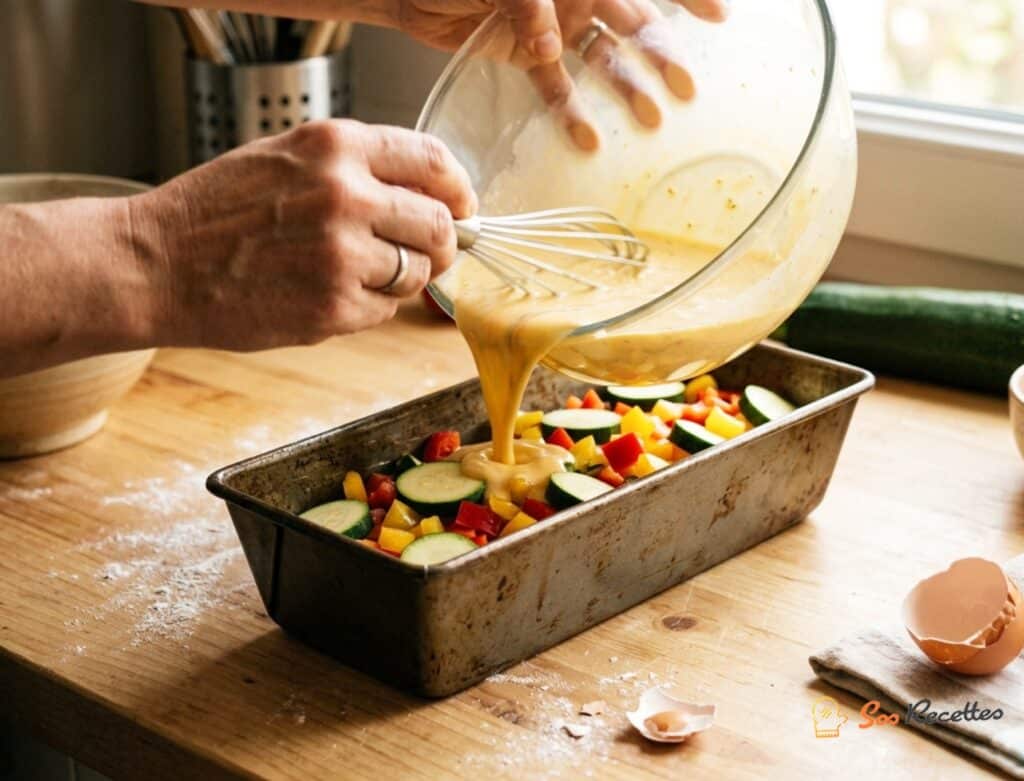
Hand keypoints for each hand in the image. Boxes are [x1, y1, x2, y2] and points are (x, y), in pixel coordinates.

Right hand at [134, 120, 475, 350]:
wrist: (157, 264)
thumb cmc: (217, 211)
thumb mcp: (287, 157)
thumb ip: (357, 168)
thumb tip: (429, 195)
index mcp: (337, 147)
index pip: (435, 163)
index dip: (460, 190)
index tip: (463, 207)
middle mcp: (347, 196)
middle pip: (442, 226)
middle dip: (443, 244)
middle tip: (427, 253)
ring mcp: (343, 255)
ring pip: (418, 273)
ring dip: (402, 278)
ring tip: (356, 273)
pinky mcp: (334, 307)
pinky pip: (385, 310)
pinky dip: (369, 306)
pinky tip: (327, 294)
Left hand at [395, 0, 727, 149]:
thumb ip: (533, 5)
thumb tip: (552, 46)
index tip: (720, 17)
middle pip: (632, 24)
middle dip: (661, 54)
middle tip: (686, 88)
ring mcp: (554, 24)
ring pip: (601, 59)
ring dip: (625, 88)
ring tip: (650, 119)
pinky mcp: (526, 52)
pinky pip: (555, 84)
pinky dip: (570, 110)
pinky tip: (587, 138)